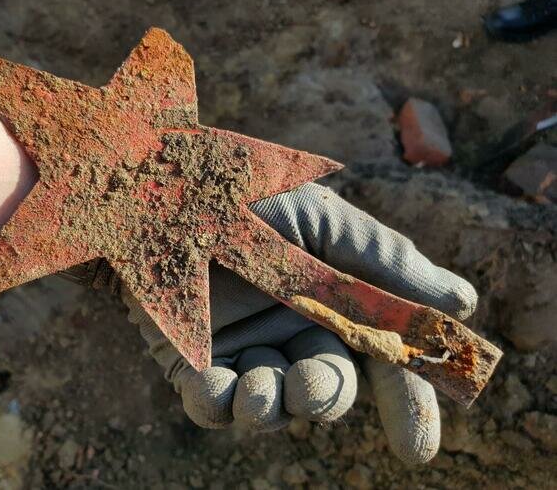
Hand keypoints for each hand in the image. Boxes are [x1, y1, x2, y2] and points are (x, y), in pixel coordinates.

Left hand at [120, 183, 476, 463]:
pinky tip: (218, 385)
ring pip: (272, 405)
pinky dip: (218, 405)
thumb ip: (387, 264)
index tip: (417, 444)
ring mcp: (241, 347)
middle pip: (329, 389)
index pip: (381, 363)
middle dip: (327, 397)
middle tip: (316, 387)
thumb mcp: (326, 223)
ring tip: (262, 386)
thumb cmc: (249, 194)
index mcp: (334, 303)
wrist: (166, 185)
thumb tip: (465, 304)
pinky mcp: (190, 358)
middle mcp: (291, 331)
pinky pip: (209, 404)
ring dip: (274, 405)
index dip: (403, 403)